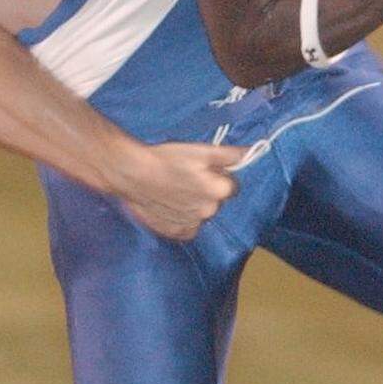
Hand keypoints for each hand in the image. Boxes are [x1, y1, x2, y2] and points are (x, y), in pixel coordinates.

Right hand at [114, 141, 241, 240]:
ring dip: (194, 205)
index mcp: (220, 190)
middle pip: (217, 200)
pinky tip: (170, 205)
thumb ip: (229, 155)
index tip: (202, 170)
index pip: (231, 185)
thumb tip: (249, 153)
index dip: (218, 176)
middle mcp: (211, 211)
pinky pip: (188, 226)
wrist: (133, 174)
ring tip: (174, 191)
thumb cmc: (167, 158)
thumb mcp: (200, 151)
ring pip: (202, 213)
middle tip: (186, 178)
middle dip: (207, 191)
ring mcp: (194, 224)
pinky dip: (183, 218)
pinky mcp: (177, 232)